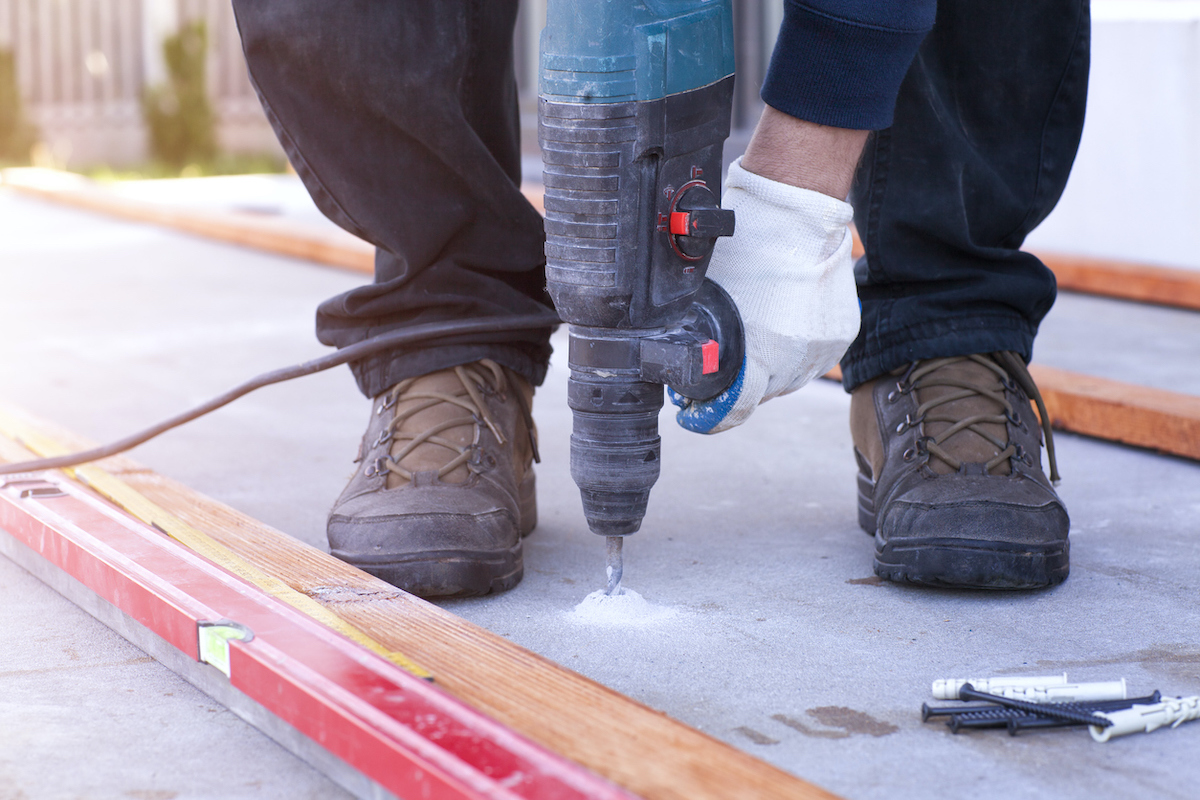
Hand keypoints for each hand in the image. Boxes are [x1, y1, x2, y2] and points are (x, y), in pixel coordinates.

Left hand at [671, 158, 859, 433]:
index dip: (709, 416)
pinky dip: (797, 351)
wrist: (797, 212)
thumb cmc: (746, 247)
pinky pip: (815, 358)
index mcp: (759, 354)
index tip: (694, 412)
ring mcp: (822, 348)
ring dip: (771, 370)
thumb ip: (702, 336)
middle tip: (721, 366)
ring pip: (791, 379)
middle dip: (739, 385)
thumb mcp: (706, 297)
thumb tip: (688, 360)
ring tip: (756, 341)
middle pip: (762, 395)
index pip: (735, 411)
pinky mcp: (842, 333)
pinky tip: (782, 327)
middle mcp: (795, 359)